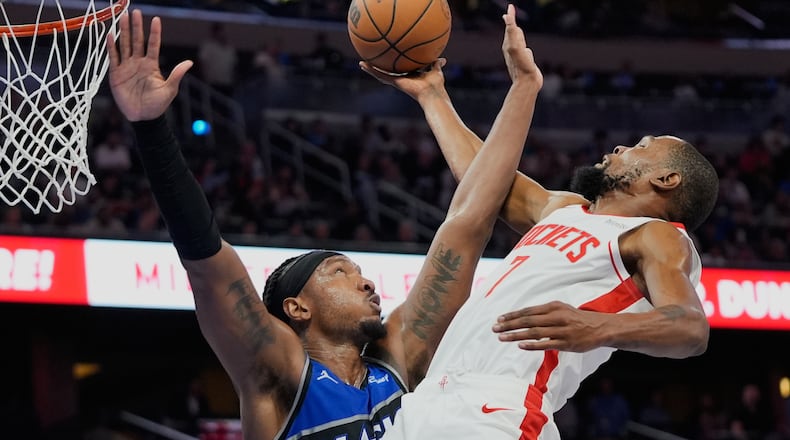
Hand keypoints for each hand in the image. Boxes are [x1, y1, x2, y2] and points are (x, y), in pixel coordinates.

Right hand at [107, 10, 192, 121]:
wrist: (143, 118)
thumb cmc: (158, 105)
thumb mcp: (169, 90)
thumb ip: (176, 75)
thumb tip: (189, 62)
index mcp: (151, 65)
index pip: (153, 45)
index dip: (154, 33)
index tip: (156, 19)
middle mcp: (138, 63)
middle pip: (137, 40)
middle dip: (136, 26)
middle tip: (135, 12)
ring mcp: (127, 67)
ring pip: (124, 45)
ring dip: (123, 31)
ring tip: (122, 17)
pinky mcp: (116, 74)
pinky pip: (113, 58)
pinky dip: (112, 47)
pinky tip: (110, 35)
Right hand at [359, 59, 447, 103]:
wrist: (432, 93)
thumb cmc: (436, 85)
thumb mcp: (435, 70)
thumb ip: (436, 64)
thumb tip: (442, 59)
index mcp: (410, 76)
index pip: (401, 69)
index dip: (395, 65)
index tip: (389, 59)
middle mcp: (402, 79)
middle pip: (389, 72)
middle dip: (380, 67)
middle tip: (372, 61)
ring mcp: (397, 81)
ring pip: (381, 74)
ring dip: (371, 69)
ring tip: (362, 63)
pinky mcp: (394, 82)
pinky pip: (380, 75)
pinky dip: (371, 70)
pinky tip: (363, 64)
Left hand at [492, 301, 606, 351]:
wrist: (601, 327)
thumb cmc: (577, 318)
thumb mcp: (561, 309)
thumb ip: (543, 312)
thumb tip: (522, 317)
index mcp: (553, 307)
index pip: (528, 311)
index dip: (512, 315)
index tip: (499, 319)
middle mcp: (556, 316)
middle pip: (528, 321)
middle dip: (509, 325)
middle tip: (495, 329)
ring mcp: (562, 330)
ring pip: (534, 332)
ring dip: (516, 335)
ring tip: (502, 338)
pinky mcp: (567, 343)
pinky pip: (546, 344)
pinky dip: (533, 345)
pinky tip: (520, 345)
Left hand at [501, 4, 541, 88]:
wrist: (527, 83)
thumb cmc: (521, 66)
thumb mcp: (515, 46)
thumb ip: (511, 31)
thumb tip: (506, 16)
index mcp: (508, 44)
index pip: (510, 26)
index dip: (511, 16)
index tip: (510, 7)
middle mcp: (512, 49)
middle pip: (514, 32)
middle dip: (512, 23)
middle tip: (511, 12)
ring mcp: (519, 55)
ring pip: (519, 40)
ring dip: (518, 34)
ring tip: (515, 27)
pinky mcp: (525, 61)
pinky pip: (525, 50)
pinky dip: (525, 45)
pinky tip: (525, 49)